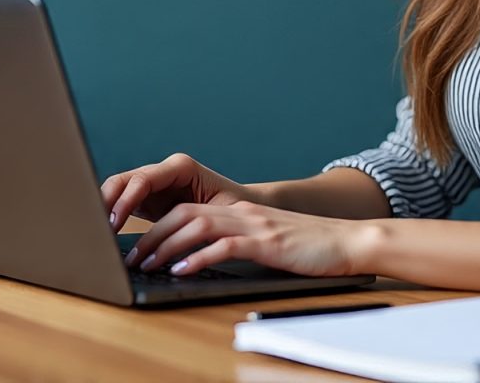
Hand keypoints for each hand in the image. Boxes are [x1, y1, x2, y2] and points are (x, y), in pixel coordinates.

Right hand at [101, 152, 251, 231]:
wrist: (242, 208)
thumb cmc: (234, 209)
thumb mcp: (217, 214)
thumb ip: (196, 221)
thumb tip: (175, 239)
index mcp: (180, 167)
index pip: (143, 179)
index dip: (125, 200)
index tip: (112, 222)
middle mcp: (163, 171)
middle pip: (124, 180)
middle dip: (107, 202)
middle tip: (97, 229)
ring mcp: (153, 184)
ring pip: (118, 190)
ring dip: (105, 209)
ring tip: (97, 233)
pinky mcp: (147, 199)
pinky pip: (123, 202)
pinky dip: (111, 215)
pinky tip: (106, 234)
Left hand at [124, 201, 365, 277]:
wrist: (347, 241)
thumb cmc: (307, 248)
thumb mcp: (264, 242)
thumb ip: (235, 243)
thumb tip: (198, 261)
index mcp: (239, 210)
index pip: (186, 209)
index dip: (157, 226)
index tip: (137, 246)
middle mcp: (242, 212)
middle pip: (185, 214)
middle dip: (154, 235)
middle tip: (133, 258)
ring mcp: (254, 225)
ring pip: (199, 225)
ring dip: (168, 245)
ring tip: (149, 264)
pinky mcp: (267, 242)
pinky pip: (226, 246)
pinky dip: (200, 256)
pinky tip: (184, 270)